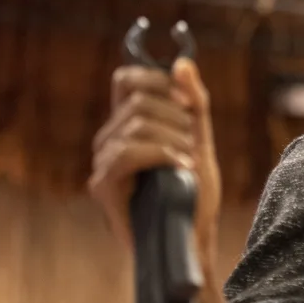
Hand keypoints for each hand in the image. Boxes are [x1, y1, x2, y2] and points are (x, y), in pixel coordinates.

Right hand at [89, 58, 221, 273]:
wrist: (190, 240)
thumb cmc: (194, 194)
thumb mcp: (200, 141)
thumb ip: (194, 102)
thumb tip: (182, 62)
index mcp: (128, 124)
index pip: (126, 79)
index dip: (158, 80)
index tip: (188, 104)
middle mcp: (108, 138)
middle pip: (139, 99)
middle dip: (177, 117)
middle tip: (193, 144)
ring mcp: (102, 161)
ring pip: (137, 123)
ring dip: (174, 140)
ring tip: (190, 164)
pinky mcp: (102, 185)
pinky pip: (128, 151)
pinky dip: (163, 155)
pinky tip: (182, 171)